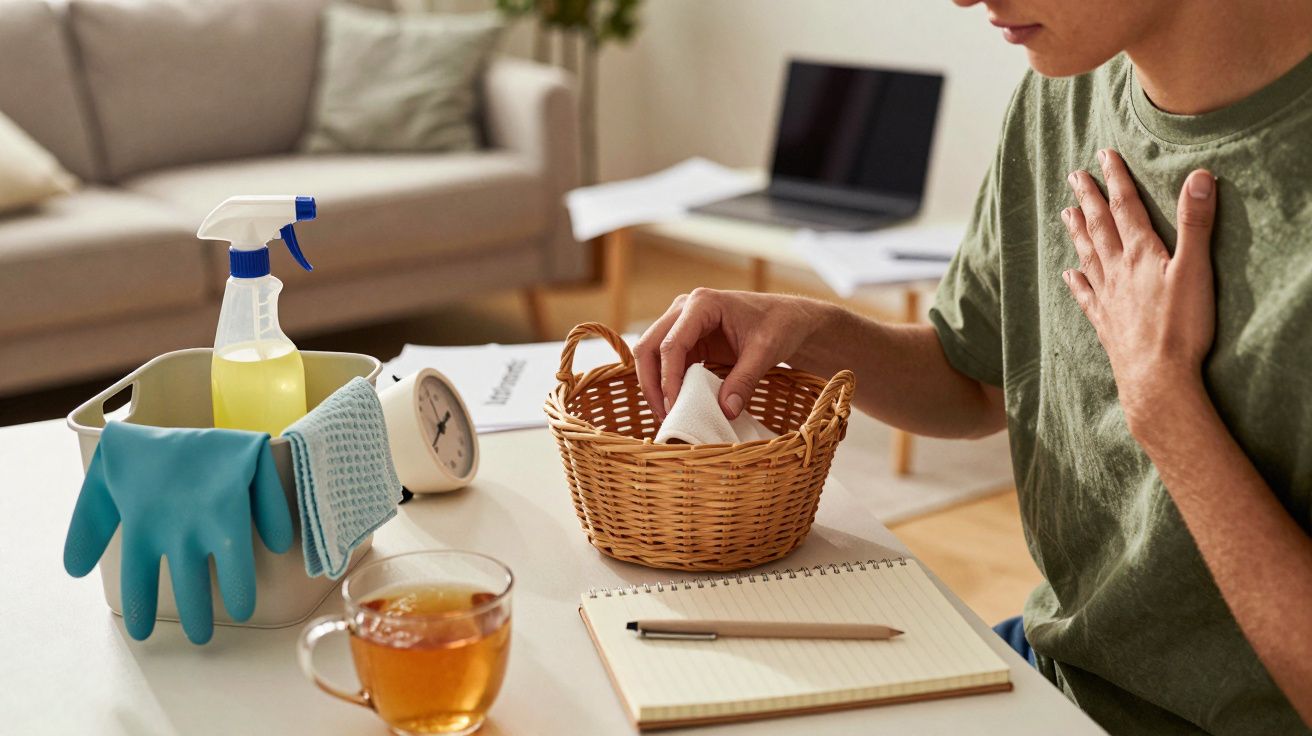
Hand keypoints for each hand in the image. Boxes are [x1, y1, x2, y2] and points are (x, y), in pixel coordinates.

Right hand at [634, 289, 827, 418]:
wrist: (789, 319)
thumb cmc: (779, 325)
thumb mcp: (765, 352)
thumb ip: (745, 380)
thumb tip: (726, 411)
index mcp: (702, 304)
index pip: (672, 343)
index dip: (668, 378)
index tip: (674, 407)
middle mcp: (685, 309)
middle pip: (649, 346)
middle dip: (651, 383)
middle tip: (664, 415)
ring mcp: (683, 324)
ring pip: (651, 355)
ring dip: (654, 385)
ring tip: (667, 415)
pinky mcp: (688, 340)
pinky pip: (667, 363)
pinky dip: (667, 383)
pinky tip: (676, 405)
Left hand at [1061, 149, 1216, 426]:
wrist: (1157, 378)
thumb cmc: (1180, 326)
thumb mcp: (1195, 269)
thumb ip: (1197, 223)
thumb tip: (1199, 176)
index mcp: (1141, 255)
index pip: (1125, 208)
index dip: (1115, 180)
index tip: (1103, 157)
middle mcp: (1117, 272)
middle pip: (1100, 227)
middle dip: (1089, 199)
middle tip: (1075, 177)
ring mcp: (1108, 298)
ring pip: (1088, 256)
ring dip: (1078, 232)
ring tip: (1066, 213)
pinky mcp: (1106, 324)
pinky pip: (1086, 297)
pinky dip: (1077, 282)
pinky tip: (1068, 275)